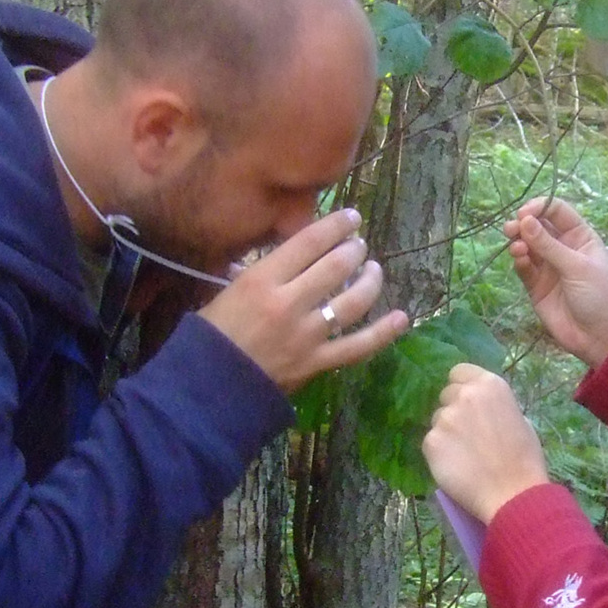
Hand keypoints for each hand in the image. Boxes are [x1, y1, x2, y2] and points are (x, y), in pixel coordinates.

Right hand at [198, 208, 409, 392]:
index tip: (351, 218)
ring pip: (353, 301)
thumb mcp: (225, 292)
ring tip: (374, 269)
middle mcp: (289, 303)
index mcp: (261, 280)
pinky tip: (401, 317)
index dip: (336, 225)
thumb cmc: (209, 336)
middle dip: (354, 250)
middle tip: (358, 245)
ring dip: (370, 280)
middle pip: (336, 267)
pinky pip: (358, 346)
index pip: (309, 242)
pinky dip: (383, 332)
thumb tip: (284, 258)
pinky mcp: (317, 363)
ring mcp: (307, 335)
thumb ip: (258, 273)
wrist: (206, 389)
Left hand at [423, 365, 550, 522]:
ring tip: (464, 454)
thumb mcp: (520, 419)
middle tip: (467, 432)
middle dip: (454, 408)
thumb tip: (482, 407)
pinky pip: (430, 441)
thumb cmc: (525, 459)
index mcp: (490, 385)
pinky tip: (456, 466)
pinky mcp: (430, 441)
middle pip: (446, 393)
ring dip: (446, 431)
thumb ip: (495, 405)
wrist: (512, 493)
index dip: (462, 386)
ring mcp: (445, 417)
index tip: (468, 403)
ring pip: (437, 418)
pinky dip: (440, 452)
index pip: (459, 371)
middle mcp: (464, 395)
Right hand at [504, 198, 607, 366]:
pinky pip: (524, 267)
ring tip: (516, 247)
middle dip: (522, 224)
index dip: (540, 207)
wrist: (600, 337)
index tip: (524, 213)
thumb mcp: (577, 267)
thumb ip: (549, 245)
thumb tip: (524, 220)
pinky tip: (520, 260)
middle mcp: (562, 247)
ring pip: (526, 246)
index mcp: (579, 236)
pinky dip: (519, 261)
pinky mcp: (535, 286)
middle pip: (537, 226)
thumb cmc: (599, 295)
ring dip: (518, 242)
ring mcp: (548, 266)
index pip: (556, 211)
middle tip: (511, 229)